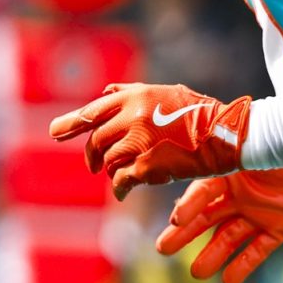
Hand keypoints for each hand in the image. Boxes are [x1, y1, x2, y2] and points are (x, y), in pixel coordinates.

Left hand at [49, 82, 250, 198]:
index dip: (70, 124)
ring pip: (108, 160)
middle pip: (96, 140)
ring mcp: (138, 142)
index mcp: (133, 97)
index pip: (91, 112)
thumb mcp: (164, 92)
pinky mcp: (146, 166)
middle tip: (94, 165)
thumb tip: (105, 91)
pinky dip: (118, 187)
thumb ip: (131, 92)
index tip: (54, 133)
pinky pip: (120, 180)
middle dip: (92, 155)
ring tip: (116, 175)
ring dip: (109, 170)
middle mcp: (131, 117)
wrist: (228, 134)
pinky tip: (121, 191)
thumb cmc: (198, 113)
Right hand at [156, 168, 282, 282]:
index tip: (177, 220)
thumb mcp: (252, 153)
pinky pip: (259, 249)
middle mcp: (238, 194)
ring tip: (197, 273)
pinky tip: (229, 282)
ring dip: (213, 255)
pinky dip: (244, 265)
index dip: (190, 206)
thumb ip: (224, 167)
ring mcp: (258, 212)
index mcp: (227, 172)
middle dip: (185, 234)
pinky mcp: (279, 227)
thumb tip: (204, 177)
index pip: (202, 192)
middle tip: (163, 249)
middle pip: (207, 218)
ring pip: (229, 237)